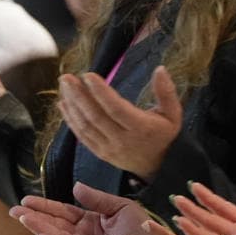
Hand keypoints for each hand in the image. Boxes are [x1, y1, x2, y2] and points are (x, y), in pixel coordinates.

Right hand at [13, 184, 151, 234]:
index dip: (44, 206)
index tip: (26, 199)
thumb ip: (97, 199)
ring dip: (39, 229)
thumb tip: (75, 187)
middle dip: (34, 217)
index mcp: (89, 220)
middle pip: (53, 224)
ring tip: (24, 219)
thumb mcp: (120, 207)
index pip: (62, 211)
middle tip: (14, 210)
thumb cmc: (144, 229)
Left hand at [56, 66, 181, 181]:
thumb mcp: (173, 114)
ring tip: (63, 86)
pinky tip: (63, 103)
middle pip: (96, 117)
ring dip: (72, 105)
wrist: (157, 165)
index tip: (88, 75)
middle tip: (66, 77)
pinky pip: (82, 136)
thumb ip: (167, 92)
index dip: (101, 92)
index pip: (116, 109)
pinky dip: (70, 120)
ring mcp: (109, 148)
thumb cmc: (163, 134)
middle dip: (79, 96)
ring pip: (86, 126)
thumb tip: (160, 69)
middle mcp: (122, 140)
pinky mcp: (100, 153)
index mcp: (141, 128)